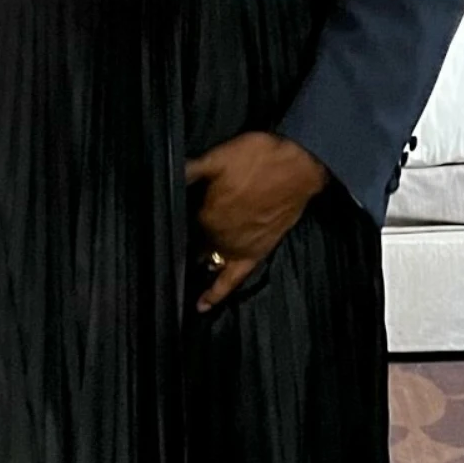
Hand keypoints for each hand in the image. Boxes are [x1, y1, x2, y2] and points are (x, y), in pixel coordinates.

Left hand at [184, 133, 328, 310]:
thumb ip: (189, 169)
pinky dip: (216, 294)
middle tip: (181, 234)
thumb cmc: (258, 159)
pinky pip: (231, 281)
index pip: (182, 221)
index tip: (173, 214)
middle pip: (194, 241)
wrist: (298, 167)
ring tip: (185, 262)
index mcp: (204, 214)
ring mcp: (235, 249)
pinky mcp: (254, 255)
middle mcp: (217, 237)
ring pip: (207, 259)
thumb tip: (165, 174)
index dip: (179, 216)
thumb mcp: (217, 157)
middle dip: (186, 237)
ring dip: (197, 259)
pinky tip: (202, 305)